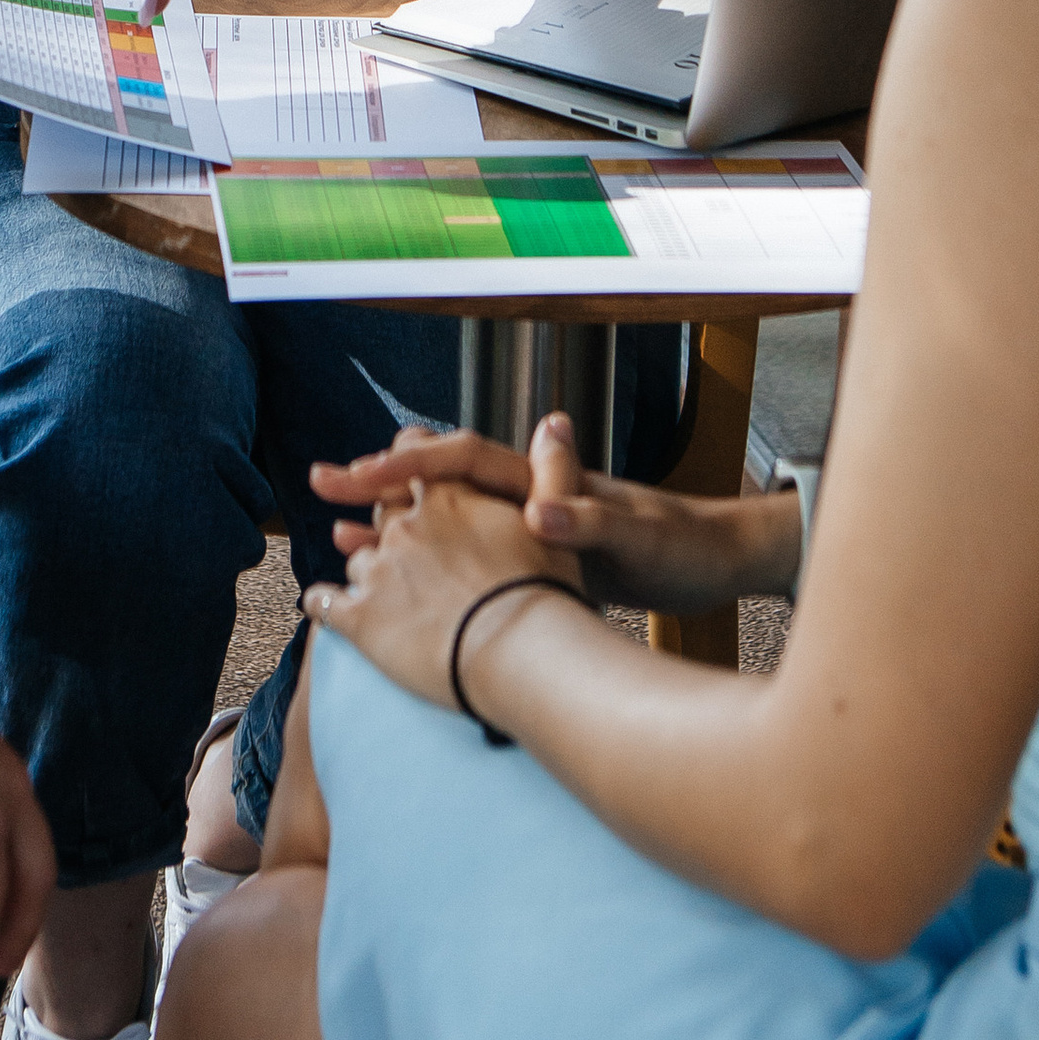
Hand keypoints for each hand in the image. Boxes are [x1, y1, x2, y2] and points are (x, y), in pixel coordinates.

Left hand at [301, 467, 576, 717]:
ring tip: (364, 576)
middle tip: (372, 521)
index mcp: (448, 498)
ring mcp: (379, 571)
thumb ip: (550, 470)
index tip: (389, 465)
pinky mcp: (362, 619)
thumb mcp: (555, 519)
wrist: (522, 654)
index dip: (403, 464)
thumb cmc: (546, 593)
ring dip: (360, 563)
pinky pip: (327, 603)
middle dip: (382, 518)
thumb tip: (556, 422)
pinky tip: (320, 605)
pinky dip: (322, 602)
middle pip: (385, 513)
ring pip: (358, 559)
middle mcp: (406, 527)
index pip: (415, 464)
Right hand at [314, 415, 797, 613]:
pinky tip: (403, 583)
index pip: (461, 456)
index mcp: (543, 479)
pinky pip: (464, 553)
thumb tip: (542, 512)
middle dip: (380, 482)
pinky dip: (428, 561)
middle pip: (437, 478)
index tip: (361, 473)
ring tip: (338, 535)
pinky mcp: (533, 563)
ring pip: (443, 516)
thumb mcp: (637, 537)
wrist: (717, 564)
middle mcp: (525, 495)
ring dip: (394, 522)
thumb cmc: (682, 545)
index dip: (409, 463)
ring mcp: (526, 527)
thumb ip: (587, 521)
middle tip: (322, 486)